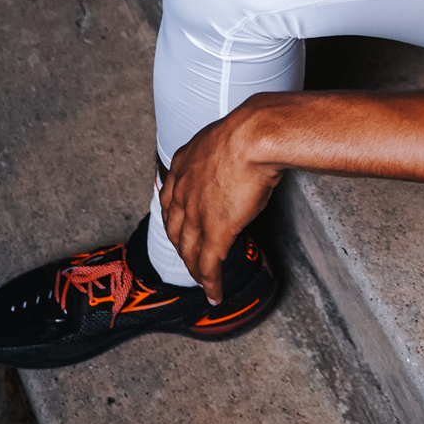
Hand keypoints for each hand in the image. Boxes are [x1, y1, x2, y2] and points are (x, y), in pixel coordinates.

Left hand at [159, 106, 282, 303]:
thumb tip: (239, 152)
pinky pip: (209, 264)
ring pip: (189, 251)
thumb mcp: (225, 137)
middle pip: (175, 229)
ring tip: (202, 282)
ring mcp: (196, 213)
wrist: (255, 137)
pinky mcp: (216, 231)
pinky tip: (214, 293)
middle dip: (181, 248)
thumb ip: (223, 152)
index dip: (174, 218)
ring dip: (195, 270)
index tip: (179, 228)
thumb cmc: (250, 130)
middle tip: (189, 259)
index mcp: (182, 165)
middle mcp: (182, 191)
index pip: (169, 200)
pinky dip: (210, 282)